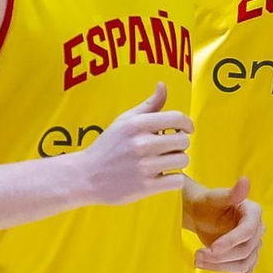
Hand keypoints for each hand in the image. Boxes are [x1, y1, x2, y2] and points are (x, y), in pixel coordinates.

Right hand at [75, 83, 191, 205]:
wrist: (86, 176)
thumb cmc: (108, 146)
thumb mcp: (124, 121)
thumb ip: (148, 105)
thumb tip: (163, 85)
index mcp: (136, 125)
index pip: (177, 118)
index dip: (186, 124)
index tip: (185, 129)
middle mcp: (141, 144)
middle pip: (183, 140)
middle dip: (179, 144)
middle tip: (168, 148)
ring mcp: (144, 167)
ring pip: (183, 160)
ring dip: (177, 161)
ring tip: (164, 162)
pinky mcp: (146, 187)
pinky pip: (177, 180)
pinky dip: (174, 179)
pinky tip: (163, 177)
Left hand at [185, 175, 263, 272]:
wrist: (200, 214)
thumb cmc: (206, 203)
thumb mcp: (215, 197)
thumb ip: (230, 193)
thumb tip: (245, 181)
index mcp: (254, 213)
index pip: (248, 231)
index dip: (230, 241)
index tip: (211, 248)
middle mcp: (258, 232)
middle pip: (245, 252)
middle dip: (220, 257)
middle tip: (197, 256)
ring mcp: (252, 249)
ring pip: (242, 266)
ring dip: (218, 268)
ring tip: (197, 261)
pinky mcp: (244, 262)